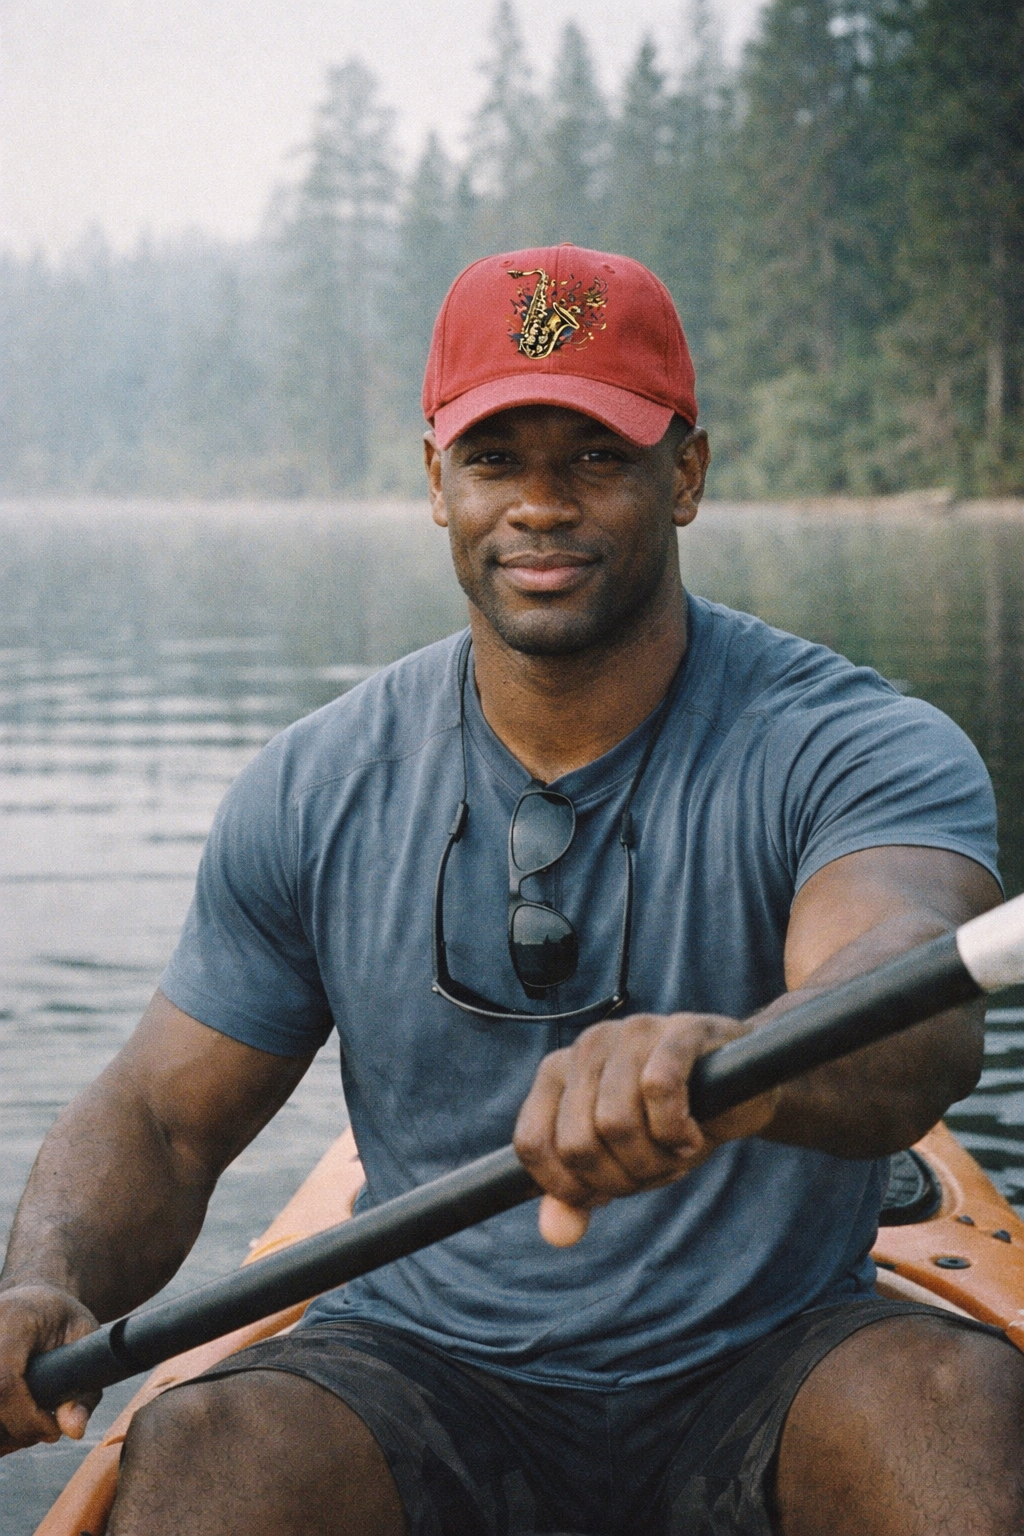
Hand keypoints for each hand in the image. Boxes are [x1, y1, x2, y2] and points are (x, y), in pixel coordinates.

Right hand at [0, 1284, 100, 1454]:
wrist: (33, 1298)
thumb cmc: (63, 1319)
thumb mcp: (87, 1340)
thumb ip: (85, 1386)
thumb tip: (73, 1429)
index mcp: (13, 1322)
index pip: (4, 1382)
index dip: (26, 1418)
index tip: (53, 1430)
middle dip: (17, 1431)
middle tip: (46, 1429)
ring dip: (5, 1434)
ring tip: (30, 1424)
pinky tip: (12, 1423)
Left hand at [513, 1012, 777, 1245]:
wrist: (742, 1088)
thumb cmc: (668, 1125)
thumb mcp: (621, 1164)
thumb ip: (581, 1195)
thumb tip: (556, 1234)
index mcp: (557, 1074)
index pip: (531, 1143)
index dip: (568, 1187)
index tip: (606, 1194)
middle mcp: (587, 1047)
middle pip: (578, 1143)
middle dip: (621, 1179)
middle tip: (654, 1171)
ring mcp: (631, 1032)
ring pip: (616, 1122)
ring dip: (654, 1160)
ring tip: (676, 1152)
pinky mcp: (679, 1031)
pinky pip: (658, 1088)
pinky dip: (676, 1130)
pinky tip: (692, 1135)